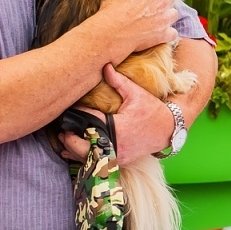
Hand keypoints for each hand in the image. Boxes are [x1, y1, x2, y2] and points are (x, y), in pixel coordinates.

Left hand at [57, 65, 174, 163]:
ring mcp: (118, 156)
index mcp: (117, 127)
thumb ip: (118, 81)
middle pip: (83, 146)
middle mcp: (116, 145)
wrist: (168, 129)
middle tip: (62, 128)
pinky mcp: (119, 162)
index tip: (69, 109)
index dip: (77, 115)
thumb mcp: (136, 93)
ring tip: (64, 139)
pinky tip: (73, 152)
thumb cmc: (152, 110)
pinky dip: (83, 158)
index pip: (89, 121)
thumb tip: (105, 66)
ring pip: (87, 158)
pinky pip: (97, 163)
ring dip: (73, 149)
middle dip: (70, 137)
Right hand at [93, 0, 178, 59]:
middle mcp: (163, 0)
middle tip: (150, 2)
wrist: (112, 31)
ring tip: (154, 17)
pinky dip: (167, 32)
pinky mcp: (165, 33)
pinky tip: (158, 32)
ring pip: (174, 12)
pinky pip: (173, 32)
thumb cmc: (112, 4)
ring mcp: (165, 17)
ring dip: (167, 14)